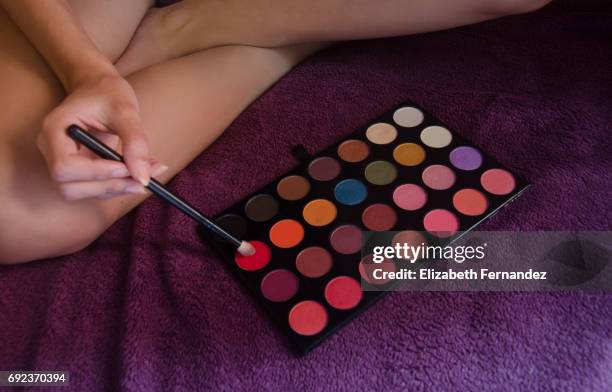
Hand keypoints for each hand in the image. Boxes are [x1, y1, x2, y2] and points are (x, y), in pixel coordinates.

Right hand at [37, 73, 165, 199]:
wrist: (100, 89)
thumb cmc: (108, 93)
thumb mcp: (126, 111)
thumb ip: (135, 142)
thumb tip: (144, 178)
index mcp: (54, 130)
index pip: (64, 167)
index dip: (96, 173)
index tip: (126, 167)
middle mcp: (51, 149)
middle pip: (69, 187)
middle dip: (108, 186)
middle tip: (143, 179)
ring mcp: (62, 162)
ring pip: (82, 192)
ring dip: (116, 189)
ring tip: (148, 175)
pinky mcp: (77, 170)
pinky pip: (95, 188)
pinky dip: (119, 185)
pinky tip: (141, 173)